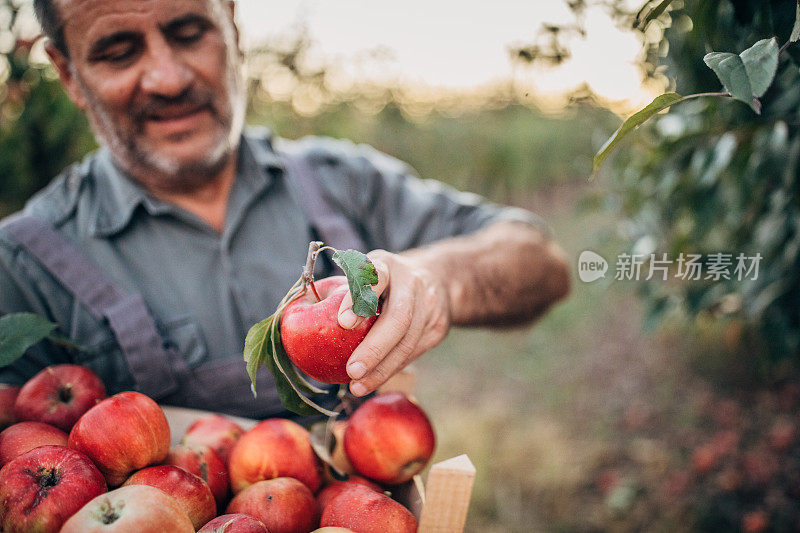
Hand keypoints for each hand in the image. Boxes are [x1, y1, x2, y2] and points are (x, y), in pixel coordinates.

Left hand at [337, 250, 450, 395]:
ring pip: (408, 342)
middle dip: (374, 348)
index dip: (359, 298)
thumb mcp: (363, 272)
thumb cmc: (381, 281)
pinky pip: (413, 353)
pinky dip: (391, 369)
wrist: (437, 278)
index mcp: (386, 264)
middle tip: (352, 370)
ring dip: (382, 368)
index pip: (374, 276)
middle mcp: (411, 282)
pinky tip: (373, 381)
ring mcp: (429, 305)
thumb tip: (295, 313)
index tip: (342, 322)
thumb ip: (341, 289)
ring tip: (357, 386)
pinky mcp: (438, 327)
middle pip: (398, 318)